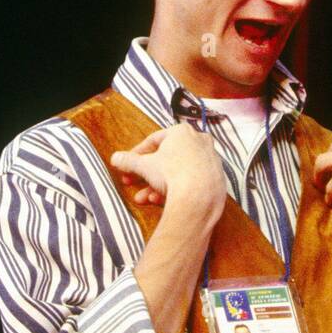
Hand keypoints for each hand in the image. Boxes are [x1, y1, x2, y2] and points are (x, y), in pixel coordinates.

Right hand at [110, 124, 226, 215]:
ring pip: (176, 172)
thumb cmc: (172, 173)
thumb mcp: (144, 166)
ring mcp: (210, 160)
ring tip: (143, 198)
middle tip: (130, 182)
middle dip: (145, 174)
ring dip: (156, 185)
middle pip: (166, 158)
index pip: (154, 140)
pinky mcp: (216, 177)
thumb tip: (116, 158)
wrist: (199, 196)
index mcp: (183, 131)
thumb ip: (129, 161)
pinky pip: (190, 181)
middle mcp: (200, 141)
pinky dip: (174, 189)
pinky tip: (160, 200)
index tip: (127, 164)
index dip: (137, 153)